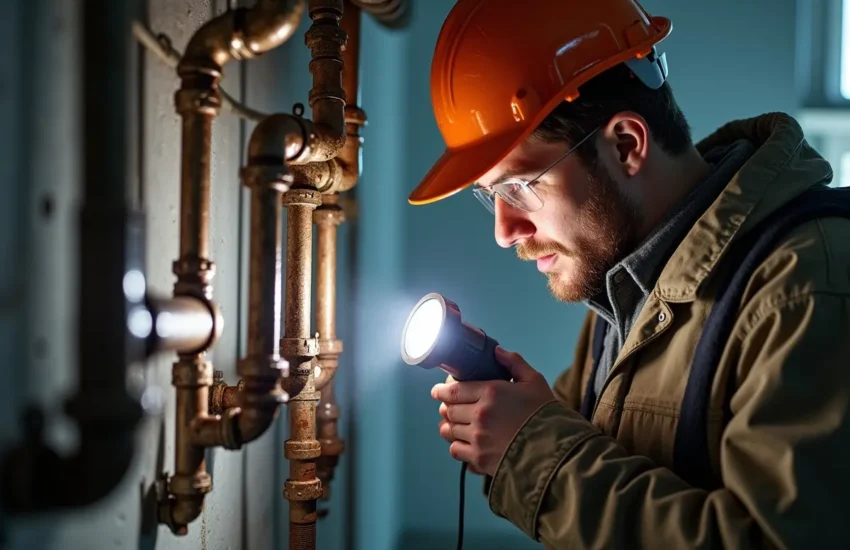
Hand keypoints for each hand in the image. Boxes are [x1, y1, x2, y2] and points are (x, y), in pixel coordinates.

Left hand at [431, 346, 555, 476]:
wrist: (556, 449)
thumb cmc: (547, 414)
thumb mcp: (535, 382)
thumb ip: (514, 363)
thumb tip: (497, 352)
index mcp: (491, 392)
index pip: (454, 390)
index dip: (441, 390)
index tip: (437, 391)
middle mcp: (480, 414)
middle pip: (449, 409)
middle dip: (446, 407)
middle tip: (447, 406)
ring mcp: (478, 437)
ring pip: (449, 430)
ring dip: (448, 426)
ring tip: (451, 424)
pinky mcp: (480, 458)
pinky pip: (455, 450)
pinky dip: (456, 446)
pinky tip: (462, 442)